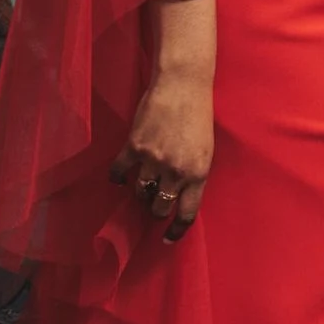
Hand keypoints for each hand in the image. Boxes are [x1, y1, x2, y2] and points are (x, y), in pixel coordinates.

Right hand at [113, 62, 212, 238]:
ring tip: (141, 187)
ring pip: (140, 193)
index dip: (175, 231)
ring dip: (139, 194)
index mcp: (198, 174)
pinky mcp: (133, 146)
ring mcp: (153, 160)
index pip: (186, 214)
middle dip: (155, 211)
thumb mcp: (205, 150)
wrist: (183, 85)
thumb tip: (178, 195)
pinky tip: (120, 177)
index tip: (167, 239)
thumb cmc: (198, 115)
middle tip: (153, 205)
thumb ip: (193, 174)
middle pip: (159, 208)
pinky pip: (119, 172)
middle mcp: (175, 172)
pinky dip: (118, 178)